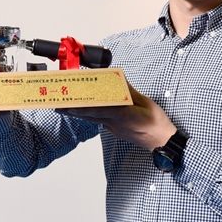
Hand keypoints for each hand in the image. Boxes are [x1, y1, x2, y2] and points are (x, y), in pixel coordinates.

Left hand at [57, 81, 175, 150]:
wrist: (163, 142)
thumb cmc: (156, 123)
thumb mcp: (145, 102)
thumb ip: (129, 91)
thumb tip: (117, 79)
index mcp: (124, 116)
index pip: (101, 110)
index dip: (85, 107)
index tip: (71, 103)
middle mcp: (115, 123)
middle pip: (91, 115)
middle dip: (73, 109)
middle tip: (58, 104)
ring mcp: (114, 128)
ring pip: (92, 119)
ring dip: (77, 113)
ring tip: (62, 107)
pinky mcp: (115, 130)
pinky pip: (98, 121)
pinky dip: (88, 115)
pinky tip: (80, 111)